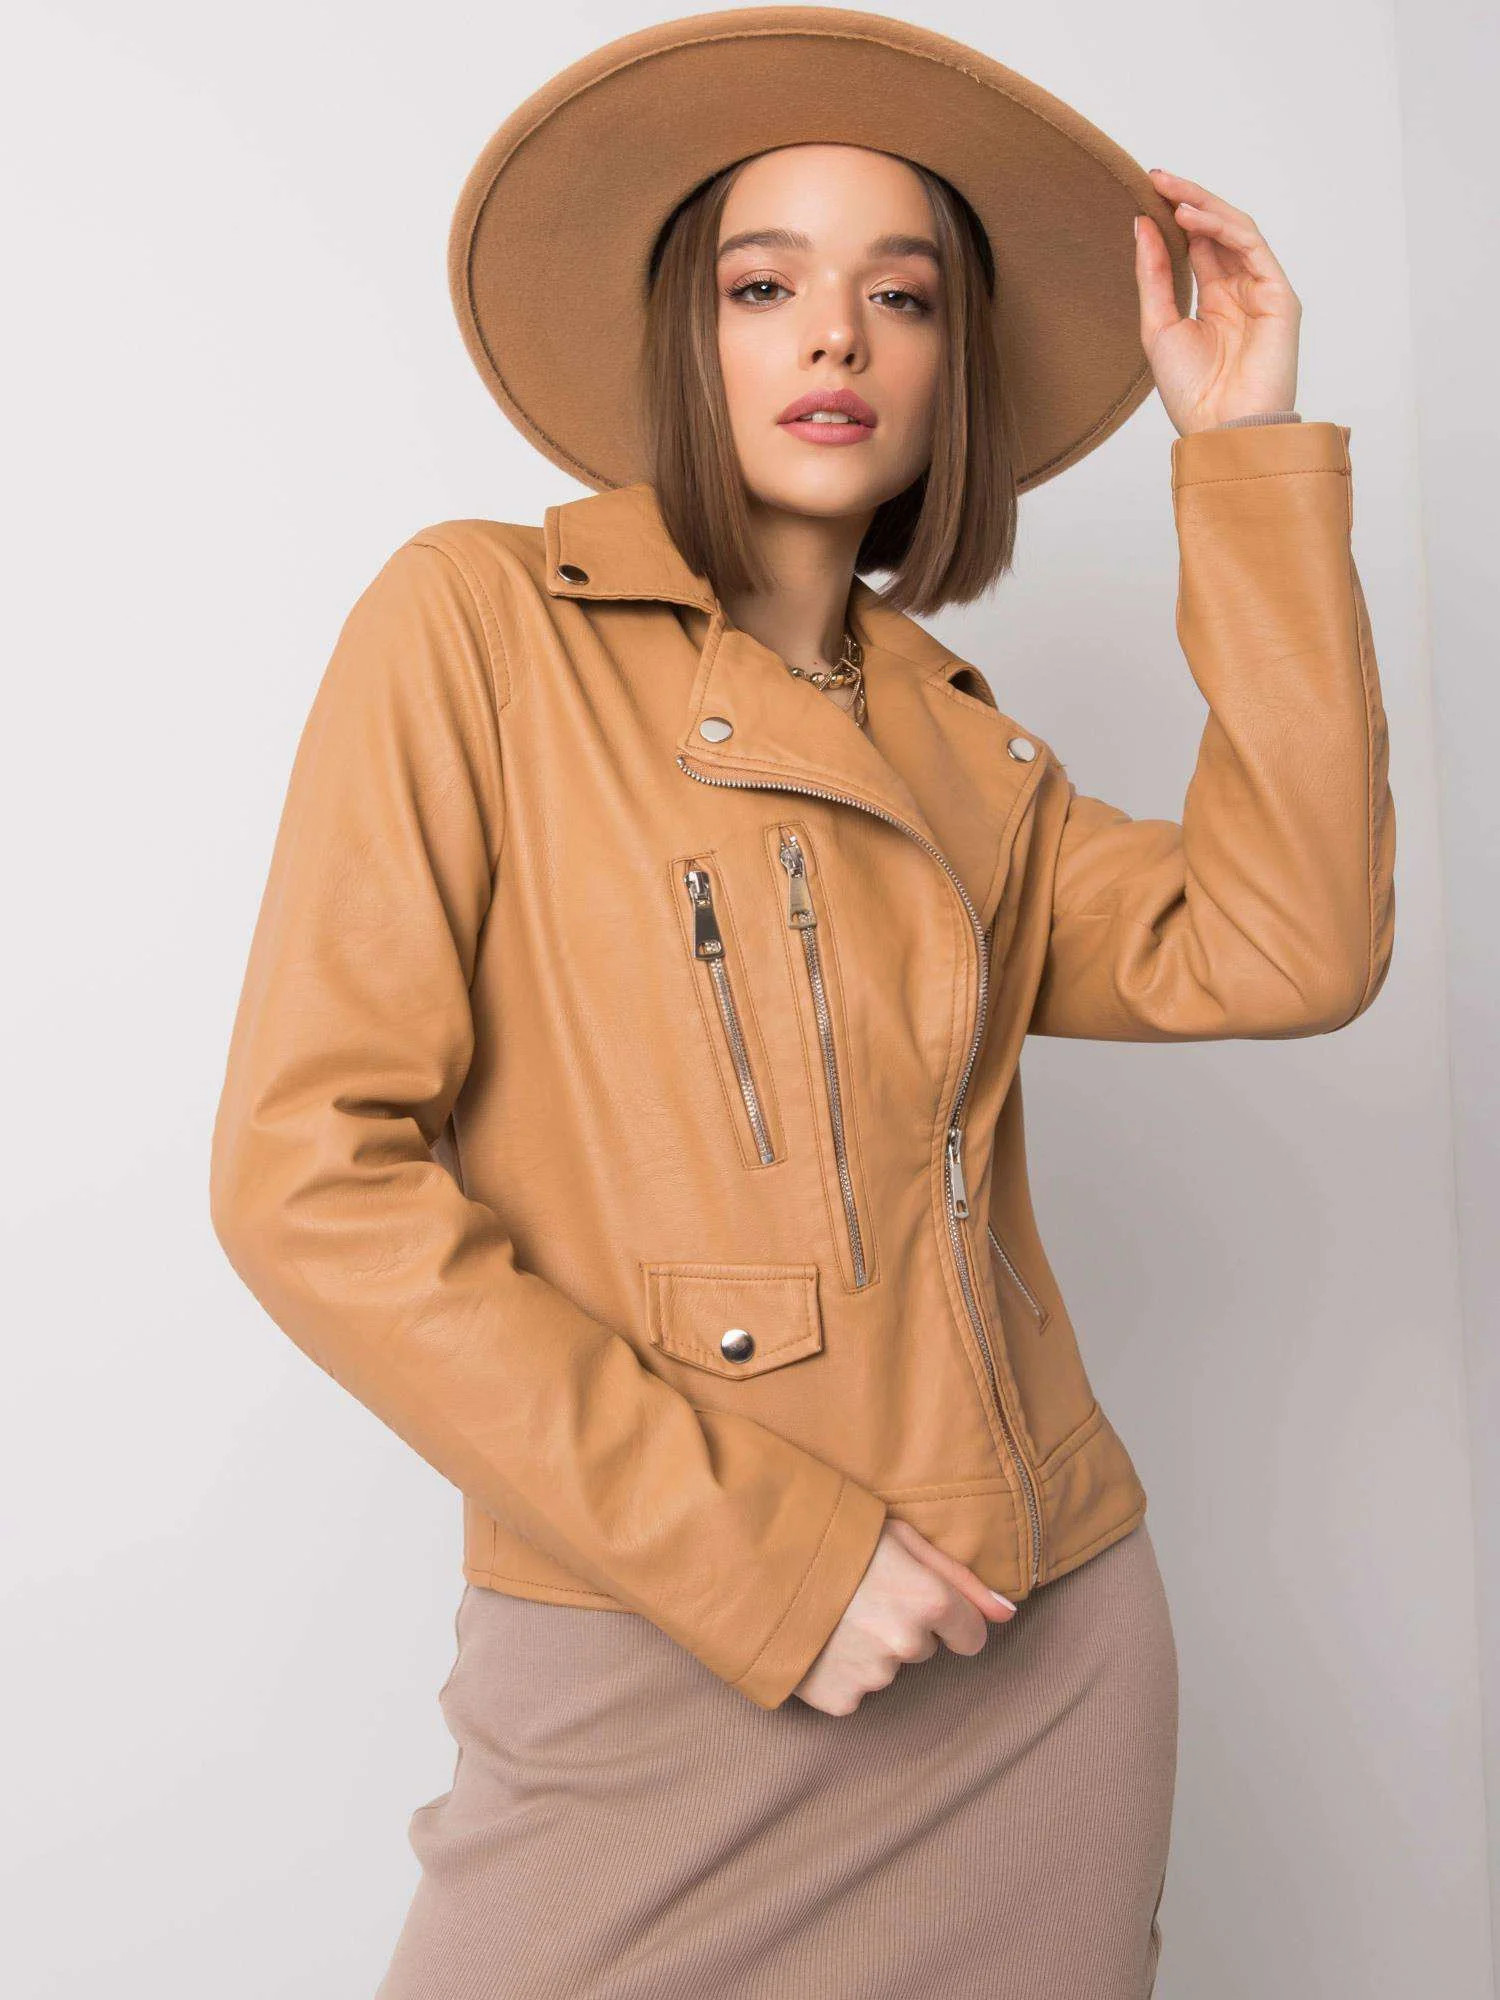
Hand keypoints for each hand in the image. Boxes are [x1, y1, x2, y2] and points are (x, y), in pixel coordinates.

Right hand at [791, 1517, 1015, 1715]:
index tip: (917, 1600)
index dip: (947, 1617)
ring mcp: (873, 1676)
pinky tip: (819, 1641)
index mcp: (929, 1600)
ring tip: (834, 1613)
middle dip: (901, 1627)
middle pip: (925, 1649)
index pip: (971, 1635)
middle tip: (861, 1596)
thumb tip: (1009, 1614)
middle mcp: (907, 1643)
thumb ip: (961, 1578)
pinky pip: (856, 1692)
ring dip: (869, 1648)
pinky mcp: (840, 1700)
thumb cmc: (834, 1537)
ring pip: (888, 1669)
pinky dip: (840, 1672)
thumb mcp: (902, 1537)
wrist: (757, 1559)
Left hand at [1135, 167, 1300, 435]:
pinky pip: (1251, 247)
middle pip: (1217, 230)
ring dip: (1203, 206)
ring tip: (1170, 192)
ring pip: (1235, 231)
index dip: (1175, 216)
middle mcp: (1240, 292)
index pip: (1198, 244)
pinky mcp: (1279, 296)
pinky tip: (1190, 218)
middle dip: (1188, 201)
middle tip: (1157, 177)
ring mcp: (1262, 291)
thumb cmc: (1191, 392)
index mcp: (1214, 301)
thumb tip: (1142, 224)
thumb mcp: (1158, 326)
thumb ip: (1153, 275)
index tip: (1147, 191)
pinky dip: (1221, 227)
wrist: (1219, 430)